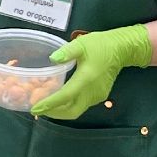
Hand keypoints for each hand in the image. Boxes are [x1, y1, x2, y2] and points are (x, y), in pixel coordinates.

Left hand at [32, 24, 151, 119]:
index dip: (50, 104)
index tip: (35, 108)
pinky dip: (68, 105)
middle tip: (37, 108)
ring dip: (60, 110)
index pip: (66, 96)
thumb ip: (66, 52)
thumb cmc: (99, 45)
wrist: (121, 50)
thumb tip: (52, 59)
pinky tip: (58, 97)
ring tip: (44, 103)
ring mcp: (97, 96)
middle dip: (53, 112)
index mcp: (86, 79)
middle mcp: (92, 92)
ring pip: (76, 110)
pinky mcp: (99, 96)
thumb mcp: (81, 44)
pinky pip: (81, 105)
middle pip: (71, 111)